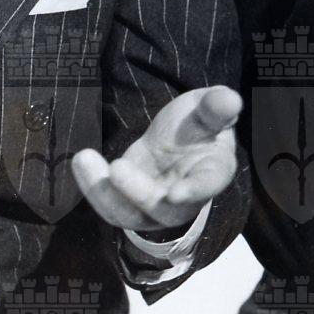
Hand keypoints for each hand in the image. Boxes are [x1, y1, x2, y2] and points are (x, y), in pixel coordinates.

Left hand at [71, 85, 240, 230]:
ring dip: (104, 194)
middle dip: (139, 193)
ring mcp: (155, 205)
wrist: (181, 139)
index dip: (194, 191)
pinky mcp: (129, 202)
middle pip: (162, 208)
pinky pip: (110, 204)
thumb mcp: (207, 107)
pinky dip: (93, 187)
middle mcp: (184, 198)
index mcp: (213, 172)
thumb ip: (216, 106)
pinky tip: (83, 161)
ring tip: (84, 160)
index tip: (177, 193)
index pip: (206, 185)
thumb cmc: (199, 124)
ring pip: (129, 215)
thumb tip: (230, 99)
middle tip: (118, 167)